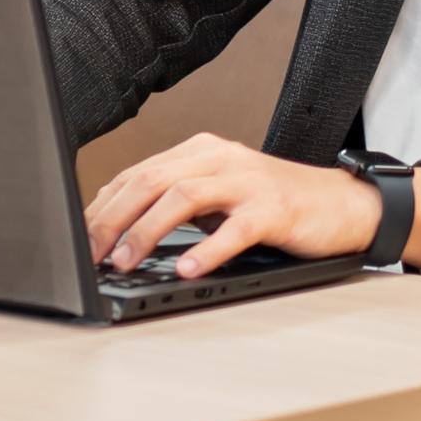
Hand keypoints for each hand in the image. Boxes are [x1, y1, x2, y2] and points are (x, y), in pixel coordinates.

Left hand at [83, 133, 382, 279]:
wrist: (341, 204)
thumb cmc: (275, 205)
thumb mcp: (218, 196)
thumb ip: (176, 204)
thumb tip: (118, 230)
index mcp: (199, 152)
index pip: (137, 174)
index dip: (103, 206)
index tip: (78, 237)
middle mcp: (218, 158)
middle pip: (151, 180)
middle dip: (112, 218)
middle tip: (90, 253)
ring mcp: (246, 181)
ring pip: (183, 196)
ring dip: (147, 231)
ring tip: (125, 261)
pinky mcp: (273, 208)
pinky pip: (235, 228)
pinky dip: (207, 249)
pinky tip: (187, 268)